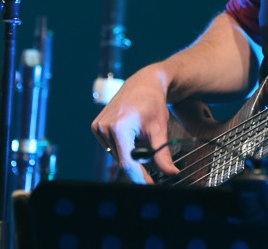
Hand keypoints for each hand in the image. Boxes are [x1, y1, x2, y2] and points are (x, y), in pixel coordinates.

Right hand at [91, 64, 178, 183]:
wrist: (144, 82)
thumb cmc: (153, 103)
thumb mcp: (160, 130)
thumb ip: (163, 155)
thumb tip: (171, 173)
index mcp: (119, 127)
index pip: (127, 162)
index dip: (139, 177)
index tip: (149, 185)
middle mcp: (104, 127)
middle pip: (123, 159)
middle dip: (138, 159)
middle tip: (150, 147)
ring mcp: (98, 126)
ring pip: (117, 154)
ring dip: (130, 151)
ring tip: (140, 132)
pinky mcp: (96, 126)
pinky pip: (112, 146)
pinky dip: (123, 144)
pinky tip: (131, 130)